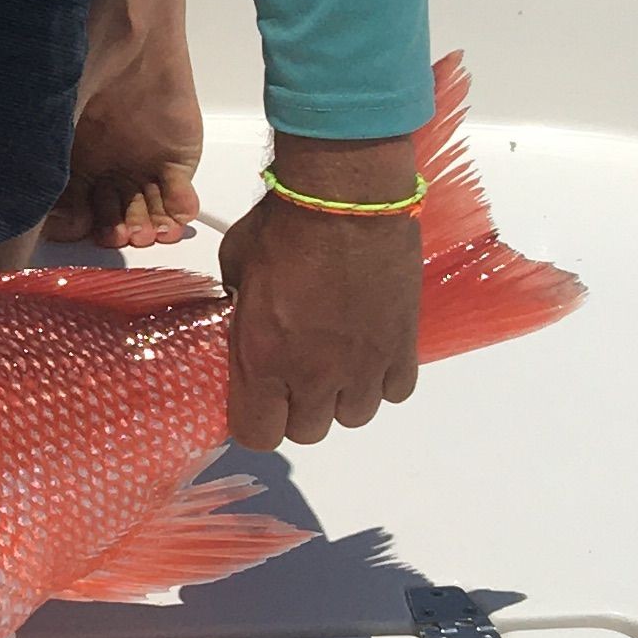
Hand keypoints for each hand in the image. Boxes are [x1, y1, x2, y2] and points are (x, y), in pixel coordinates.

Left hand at [220, 141, 423, 447]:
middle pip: (308, 432)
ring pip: (355, 416)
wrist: (345, 202)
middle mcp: (314, 375)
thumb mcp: (236, 269)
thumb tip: (241, 313)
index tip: (256, 402)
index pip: (258, 435)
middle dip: (298, 409)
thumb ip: (238, 308)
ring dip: (342, 397)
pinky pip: (396, 390)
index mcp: (263, 361)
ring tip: (335, 362)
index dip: (256, 421)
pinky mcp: (401, 346)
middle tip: (294, 376)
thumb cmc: (282, 226)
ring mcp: (362, 365)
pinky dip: (383, 378)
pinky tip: (369, 351)